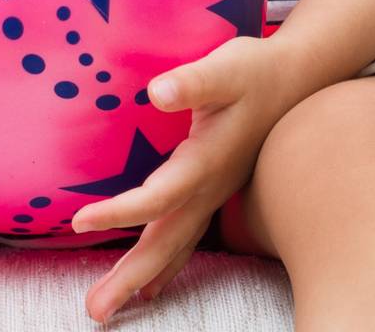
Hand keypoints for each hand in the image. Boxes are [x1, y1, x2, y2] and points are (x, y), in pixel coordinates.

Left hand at [68, 35, 289, 323]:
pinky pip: (187, 238)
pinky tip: (153, 284)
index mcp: (204, 162)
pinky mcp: (214, 190)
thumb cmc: (255, 71)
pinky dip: (166, 263)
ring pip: (175, 246)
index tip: (79, 222)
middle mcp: (208, 188)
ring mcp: (213, 194)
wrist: (295, 79)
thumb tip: (156, 92)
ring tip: (111, 307)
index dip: (119, 212)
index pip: (156, 198)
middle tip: (95, 310)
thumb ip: (192, 81)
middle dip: (129, 276)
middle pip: (165, 242)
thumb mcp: (225, 67)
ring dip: (142, 277)